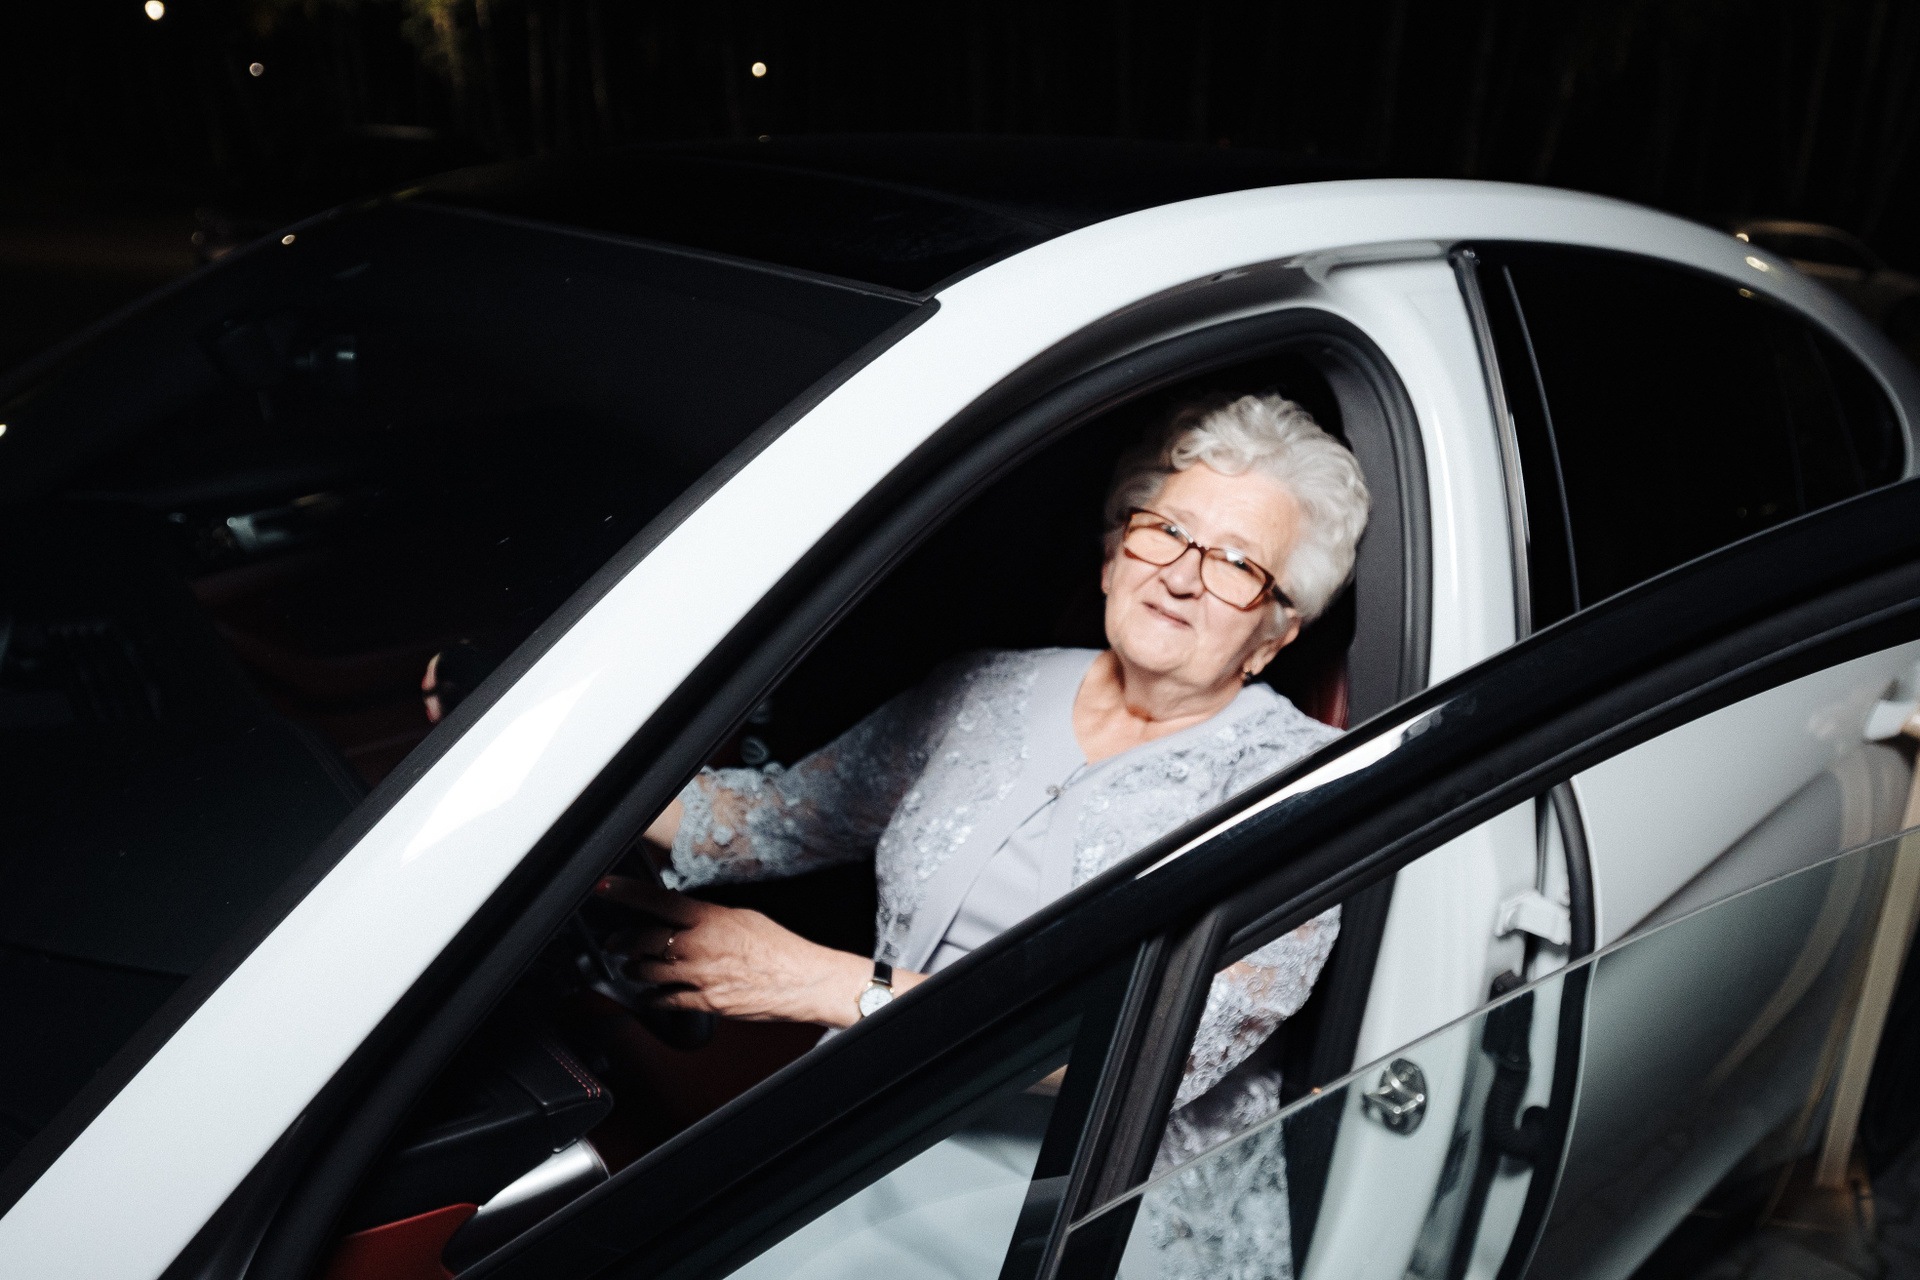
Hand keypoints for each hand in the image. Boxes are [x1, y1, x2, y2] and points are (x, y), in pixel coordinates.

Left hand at [595, 875, 915, 1027]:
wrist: (801, 980)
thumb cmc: (779, 948)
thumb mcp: (742, 916)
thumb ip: (709, 915)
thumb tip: (686, 912)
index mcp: (709, 919)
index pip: (657, 900)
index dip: (627, 892)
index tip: (606, 887)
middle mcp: (698, 946)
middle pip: (643, 941)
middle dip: (621, 941)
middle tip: (615, 940)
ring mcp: (698, 976)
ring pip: (647, 972)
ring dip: (634, 969)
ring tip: (631, 966)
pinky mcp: (704, 1003)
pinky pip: (665, 1001)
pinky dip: (652, 997)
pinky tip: (649, 995)